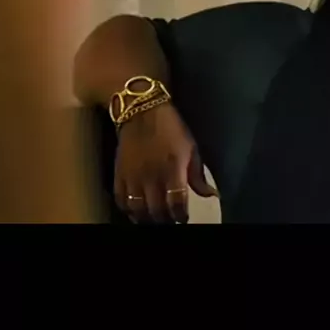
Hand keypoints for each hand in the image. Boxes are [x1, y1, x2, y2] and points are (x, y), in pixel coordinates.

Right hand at [114, 102, 217, 223]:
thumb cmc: (171, 127)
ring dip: (147, 218)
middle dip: (166, 220)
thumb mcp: (191, 147)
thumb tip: (211, 195)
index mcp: (172, 169)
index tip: (184, 217)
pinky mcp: (119, 173)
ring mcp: (133, 176)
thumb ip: (198, 174)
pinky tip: (135, 211)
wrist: (141, 110)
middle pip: (157, 211)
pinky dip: (127, 210)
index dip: (181, 216)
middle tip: (171, 219)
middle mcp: (152, 176)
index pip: (177, 204)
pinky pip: (120, 199)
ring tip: (154, 218)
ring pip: (138, 209)